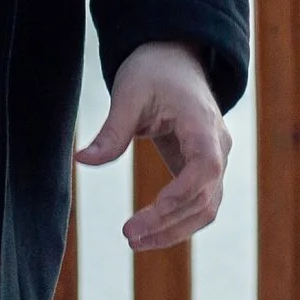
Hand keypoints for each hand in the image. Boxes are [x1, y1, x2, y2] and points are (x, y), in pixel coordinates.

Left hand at [76, 41, 230, 249]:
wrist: (174, 59)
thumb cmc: (153, 71)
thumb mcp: (128, 93)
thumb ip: (112, 130)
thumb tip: (82, 161)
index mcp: (203, 122)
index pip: (205, 166)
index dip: (182, 193)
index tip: (152, 210)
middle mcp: (218, 145)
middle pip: (206, 197)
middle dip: (169, 222)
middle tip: (128, 235)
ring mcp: (216, 159)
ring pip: (207, 208)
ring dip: (174, 230)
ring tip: (134, 241)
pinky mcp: (204, 169)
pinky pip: (199, 204)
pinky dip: (178, 222)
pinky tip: (149, 232)